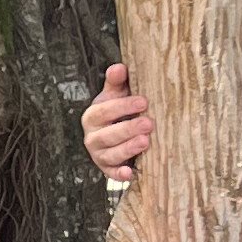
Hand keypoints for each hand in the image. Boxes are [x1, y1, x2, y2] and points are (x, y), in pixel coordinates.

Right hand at [81, 61, 152, 184]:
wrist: (115, 133)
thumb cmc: (118, 111)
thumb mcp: (115, 95)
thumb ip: (116, 82)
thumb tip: (119, 67)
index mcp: (92, 116)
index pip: (103, 111)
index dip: (122, 106)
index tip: (143, 102)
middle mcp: (92, 137)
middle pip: (107, 135)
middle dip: (128, 129)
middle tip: (149, 123)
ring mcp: (98, 155)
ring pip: (110, 154)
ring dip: (128, 149)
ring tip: (146, 142)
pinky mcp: (107, 169)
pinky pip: (111, 174)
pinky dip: (119, 174)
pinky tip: (130, 173)